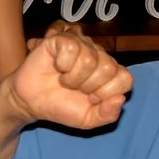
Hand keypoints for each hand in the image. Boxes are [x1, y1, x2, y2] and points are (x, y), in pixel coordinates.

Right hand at [6, 25, 132, 130]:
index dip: (107, 93)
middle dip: (89, 86)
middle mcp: (99, 55)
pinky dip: (62, 64)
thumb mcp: (88, 119)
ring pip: (89, 59)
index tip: (91, 99)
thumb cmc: (61, 107)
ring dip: (73, 78)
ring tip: (64, 81)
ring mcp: (82, 44)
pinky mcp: (62, 39)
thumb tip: (120, 99)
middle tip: (75, 89)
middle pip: (109, 68)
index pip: (126, 79)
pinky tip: (57, 67)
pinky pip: (72, 47)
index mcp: (110, 74)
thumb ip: (108, 114)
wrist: (32, 102)